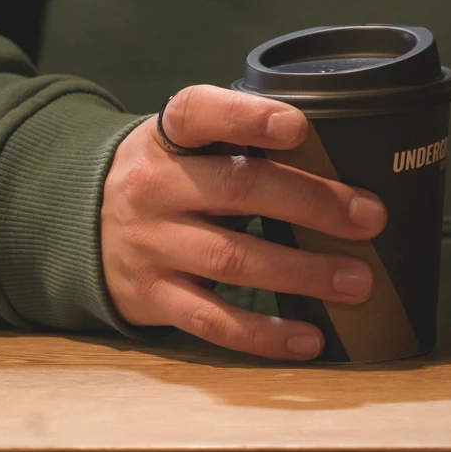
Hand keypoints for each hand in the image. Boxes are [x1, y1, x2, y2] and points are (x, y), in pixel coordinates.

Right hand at [101, 84, 387, 359]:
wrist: (79, 226)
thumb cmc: (172, 179)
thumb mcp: (191, 147)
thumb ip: (245, 145)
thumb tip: (347, 160)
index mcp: (169, 138)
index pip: (198, 113)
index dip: (247, 117)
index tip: (298, 126)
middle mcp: (154, 188)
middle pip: (239, 190)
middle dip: (312, 203)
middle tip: (371, 217)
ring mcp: (150, 245)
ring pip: (232, 259)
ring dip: (303, 272)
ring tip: (358, 282)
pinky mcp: (152, 297)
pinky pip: (213, 320)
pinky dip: (265, 334)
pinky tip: (311, 338)